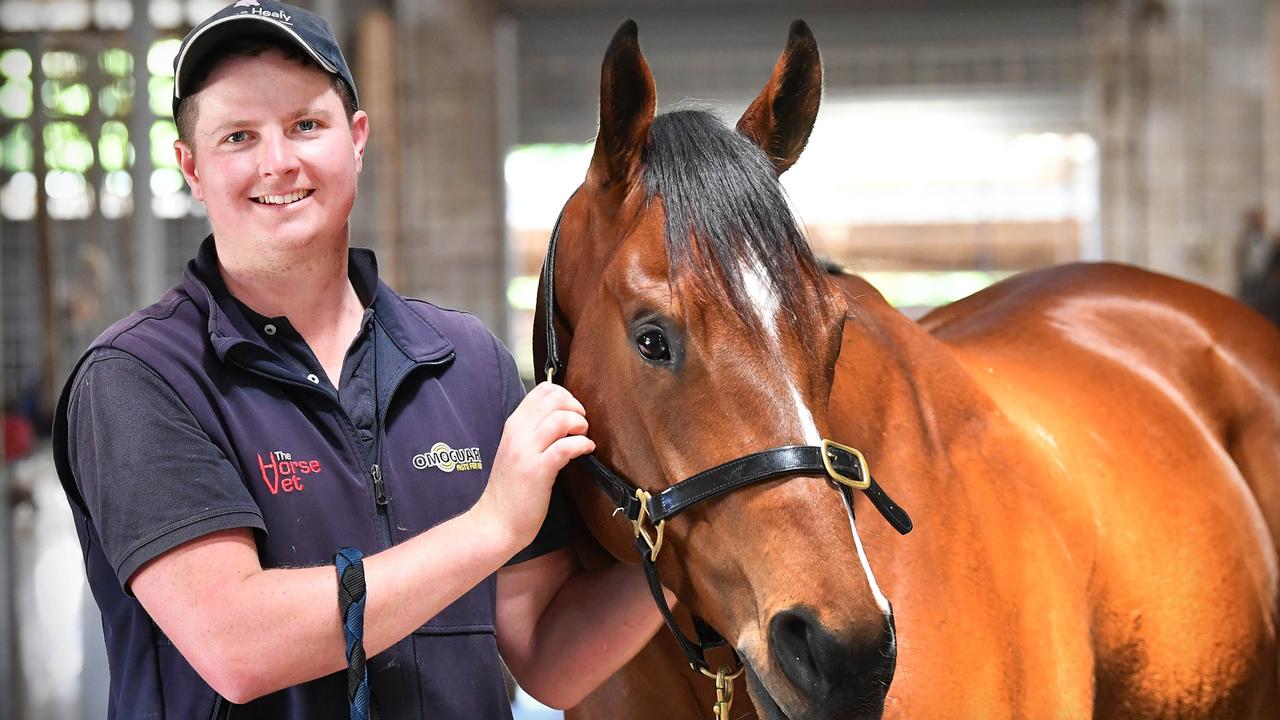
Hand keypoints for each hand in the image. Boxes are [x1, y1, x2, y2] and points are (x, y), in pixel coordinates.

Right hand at [473, 382, 594, 551]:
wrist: (495, 521)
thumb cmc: (511, 489)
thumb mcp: (517, 451)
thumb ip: (534, 432)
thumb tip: (561, 418)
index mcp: (513, 425)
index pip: (542, 390)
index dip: (565, 395)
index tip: (572, 412)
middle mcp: (518, 433)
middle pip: (553, 398)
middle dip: (575, 406)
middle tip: (580, 425)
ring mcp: (526, 451)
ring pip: (560, 418)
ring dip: (580, 424)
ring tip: (583, 437)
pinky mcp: (538, 471)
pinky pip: (565, 447)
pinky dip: (582, 444)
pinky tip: (586, 450)